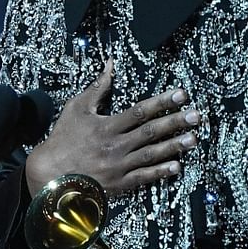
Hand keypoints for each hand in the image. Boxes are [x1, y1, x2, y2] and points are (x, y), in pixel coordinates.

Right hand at [24, 61, 200, 195]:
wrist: (50, 175)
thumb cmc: (63, 139)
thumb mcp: (77, 108)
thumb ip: (97, 87)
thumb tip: (111, 64)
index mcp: (106, 126)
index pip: (140, 111)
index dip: (162, 102)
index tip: (181, 94)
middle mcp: (115, 145)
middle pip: (151, 132)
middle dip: (176, 122)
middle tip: (196, 116)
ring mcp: (118, 166)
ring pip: (151, 154)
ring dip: (174, 146)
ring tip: (193, 139)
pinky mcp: (119, 184)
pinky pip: (143, 177)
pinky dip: (160, 172)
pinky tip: (177, 165)